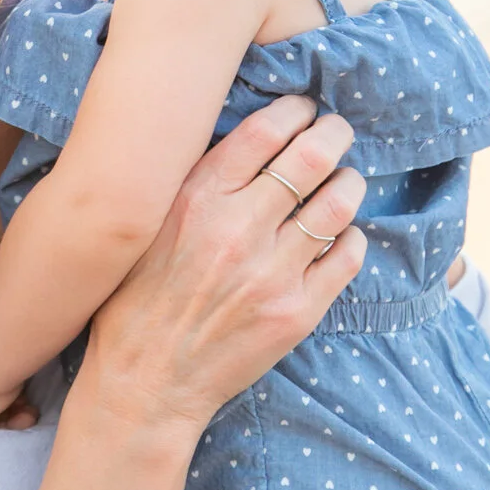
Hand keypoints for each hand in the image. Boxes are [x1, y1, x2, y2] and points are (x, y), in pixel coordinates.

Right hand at [86, 96, 365, 432]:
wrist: (145, 379)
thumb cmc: (137, 298)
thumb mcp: (148, 226)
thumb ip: (193, 183)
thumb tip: (247, 140)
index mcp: (196, 199)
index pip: (266, 131)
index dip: (296, 111)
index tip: (304, 110)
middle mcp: (237, 229)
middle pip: (312, 157)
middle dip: (334, 134)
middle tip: (337, 132)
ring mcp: (272, 272)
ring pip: (338, 203)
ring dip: (350, 181)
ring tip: (346, 179)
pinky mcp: (297, 312)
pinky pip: (348, 256)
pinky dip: (352, 236)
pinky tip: (340, 234)